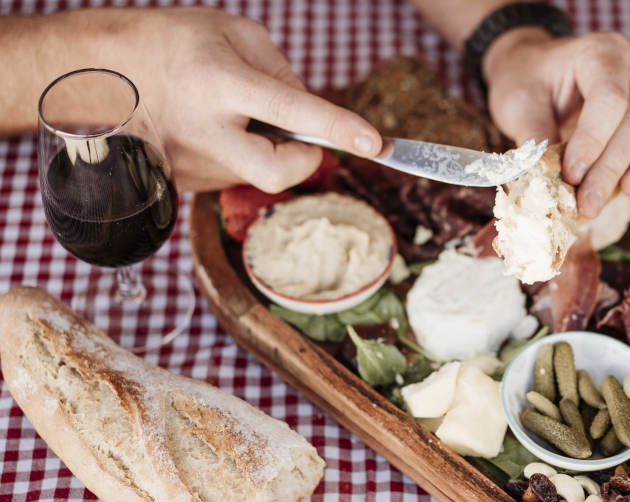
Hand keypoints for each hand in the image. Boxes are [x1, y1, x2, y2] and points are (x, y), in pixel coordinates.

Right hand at [88, 7, 381, 191]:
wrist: (97, 70)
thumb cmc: (174, 43)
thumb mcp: (234, 35)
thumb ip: (282, 74)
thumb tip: (312, 117)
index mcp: (217, 82)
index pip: (291, 111)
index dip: (337, 127)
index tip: (374, 142)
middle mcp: (202, 130)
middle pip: (277, 172)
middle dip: (305, 161)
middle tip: (305, 138)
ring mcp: (190, 163)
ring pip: (257, 171)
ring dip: (266, 147)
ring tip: (233, 113)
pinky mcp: (184, 182)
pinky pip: (235, 174)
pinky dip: (242, 154)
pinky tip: (215, 129)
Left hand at [482, 29, 629, 217]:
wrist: (541, 73)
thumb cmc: (529, 82)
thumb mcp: (517, 102)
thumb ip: (533, 137)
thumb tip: (544, 180)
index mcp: (602, 54)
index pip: (609, 98)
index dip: (592, 141)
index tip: (572, 175)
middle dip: (611, 170)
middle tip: (587, 205)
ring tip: (628, 193)